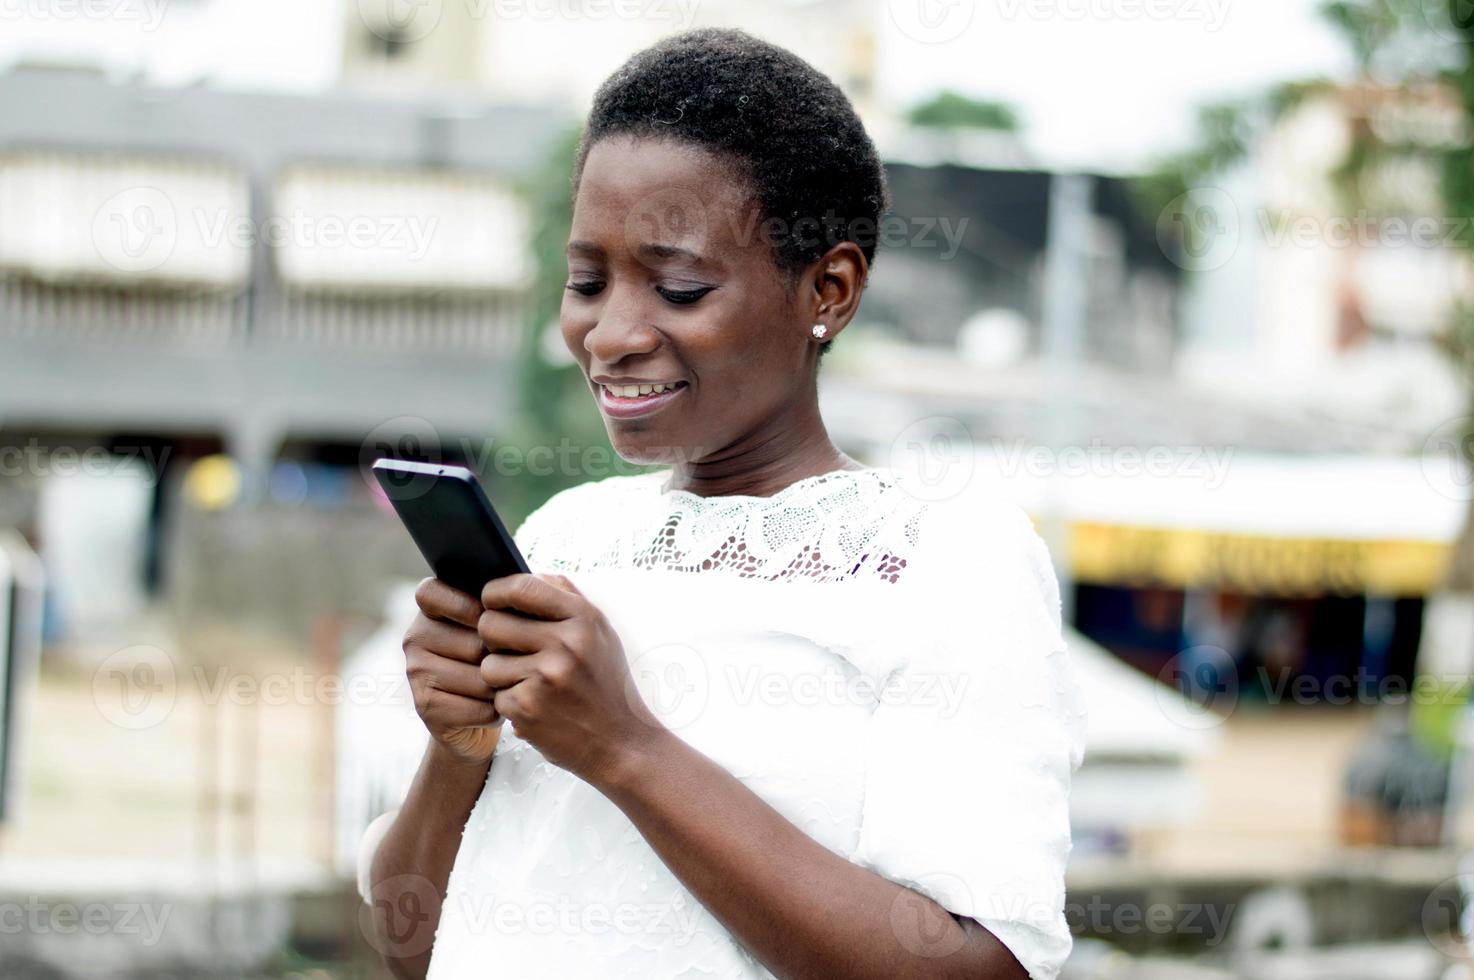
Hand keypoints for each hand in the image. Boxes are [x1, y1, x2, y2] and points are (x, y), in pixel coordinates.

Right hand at [402, 577, 503, 765]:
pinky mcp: (425, 707)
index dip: (467, 605)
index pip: (432, 592)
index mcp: (429, 610)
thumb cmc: (495, 662)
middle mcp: (415, 638)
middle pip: (474, 641)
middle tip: (511, 663)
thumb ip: (501, 605)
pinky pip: (478, 706)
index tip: (489, 617)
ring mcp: (416, 673)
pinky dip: (496, 711)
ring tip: (505, 686)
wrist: (474, 720)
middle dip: (503, 657)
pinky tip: (494, 708)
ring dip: (504, 686)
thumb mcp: (497, 627)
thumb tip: (522, 589)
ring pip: (481, 676)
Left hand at [477, 573, 662, 786]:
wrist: (622, 743)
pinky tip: (536, 707)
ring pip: (488, 663)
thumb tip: (529, 575)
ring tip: (529, 684)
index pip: (520, 587)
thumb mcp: (600, 632)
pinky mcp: (528, 708)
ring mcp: (545, 677)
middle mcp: (565, 644)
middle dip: (493, 639)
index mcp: (582, 618)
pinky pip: (495, 695)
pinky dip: (510, 703)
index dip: (495, 592)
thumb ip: (566, 598)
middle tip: (510, 651)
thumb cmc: (606, 683)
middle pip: (491, 624)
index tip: (492, 602)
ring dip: (500, 676)